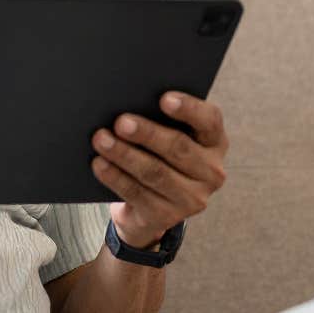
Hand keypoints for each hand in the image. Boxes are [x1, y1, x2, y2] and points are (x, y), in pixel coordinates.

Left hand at [90, 93, 228, 247]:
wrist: (149, 206)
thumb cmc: (157, 155)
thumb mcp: (166, 136)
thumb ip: (158, 119)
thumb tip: (128, 100)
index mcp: (214, 142)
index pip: (210, 121)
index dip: (189, 109)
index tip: (164, 98)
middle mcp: (211, 172)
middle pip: (178, 148)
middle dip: (147, 133)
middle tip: (120, 122)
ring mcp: (192, 198)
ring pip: (155, 172)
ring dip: (125, 154)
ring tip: (101, 139)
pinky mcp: (167, 216)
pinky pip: (137, 193)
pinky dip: (115, 177)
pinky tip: (99, 163)